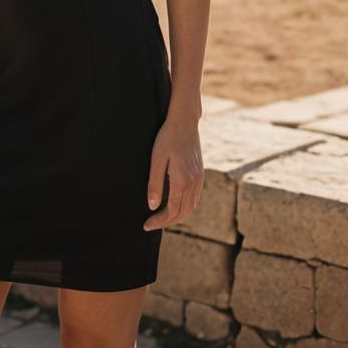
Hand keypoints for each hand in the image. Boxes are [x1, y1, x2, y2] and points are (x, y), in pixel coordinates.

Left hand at [143, 113, 203, 230]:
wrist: (185, 122)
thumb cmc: (167, 138)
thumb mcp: (156, 159)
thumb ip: (155, 183)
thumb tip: (152, 206)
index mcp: (182, 179)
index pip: (172, 210)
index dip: (159, 221)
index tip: (146, 225)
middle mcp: (194, 182)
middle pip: (183, 213)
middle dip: (167, 222)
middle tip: (151, 225)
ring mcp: (199, 178)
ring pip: (191, 207)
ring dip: (177, 216)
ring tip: (161, 218)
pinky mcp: (200, 174)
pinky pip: (194, 198)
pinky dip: (185, 207)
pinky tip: (174, 205)